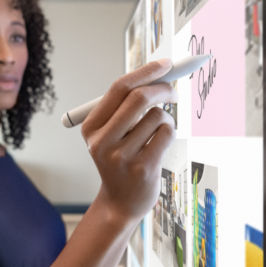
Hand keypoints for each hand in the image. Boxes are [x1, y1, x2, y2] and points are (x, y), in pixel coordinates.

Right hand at [81, 59, 176, 223]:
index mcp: (91, 127)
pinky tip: (160, 145)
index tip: (166, 64)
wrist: (120, 203)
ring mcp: (122, 156)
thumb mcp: (111, 133)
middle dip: (162, 88)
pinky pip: (167, 133)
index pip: (119, 88)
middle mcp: (102, 141)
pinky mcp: (143, 168)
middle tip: (173, 91)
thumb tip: (159, 72)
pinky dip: (169, 132)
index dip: (145, 71)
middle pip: (139, 97)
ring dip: (165, 118)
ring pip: (157, 116)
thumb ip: (126, 105)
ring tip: (157, 132)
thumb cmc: (120, 160)